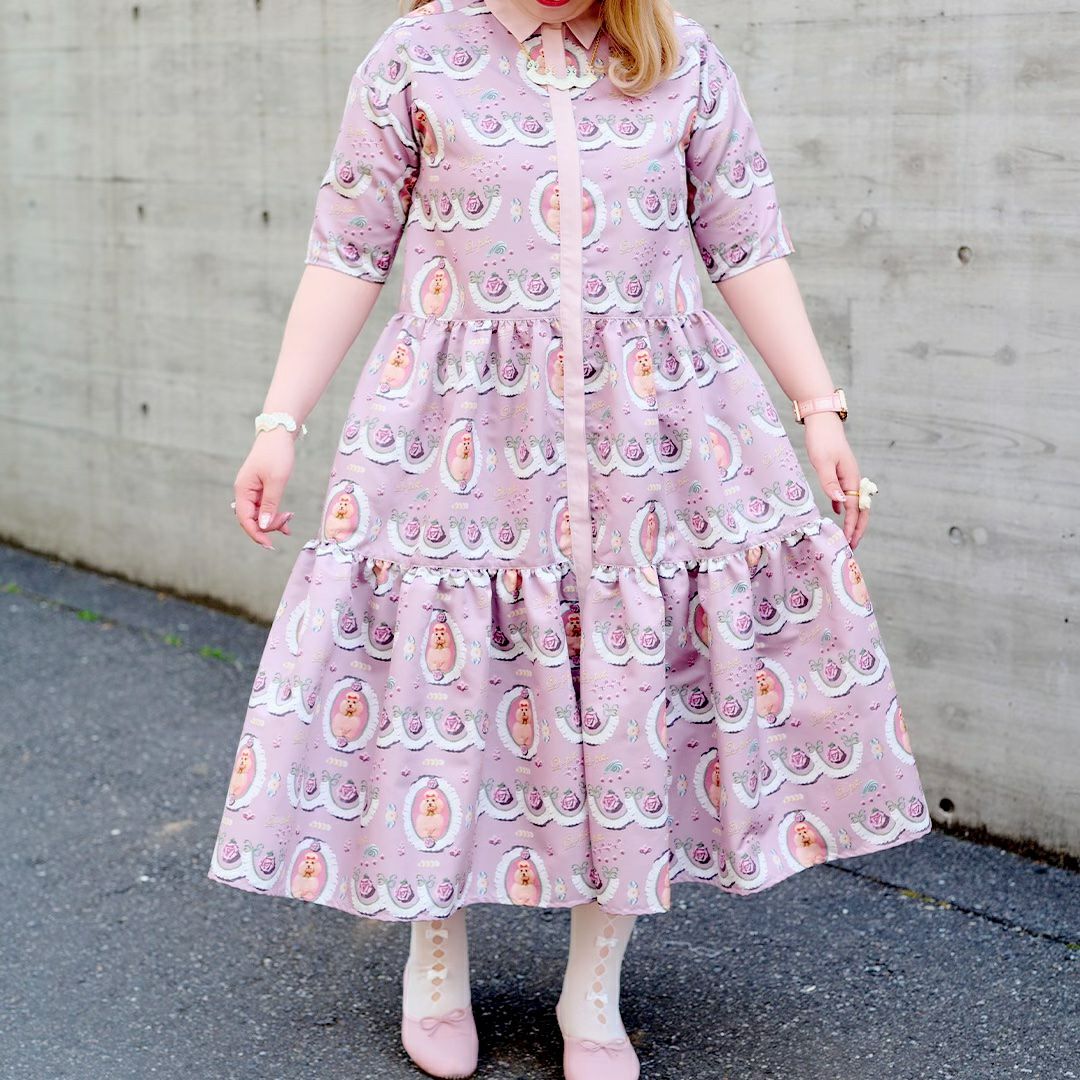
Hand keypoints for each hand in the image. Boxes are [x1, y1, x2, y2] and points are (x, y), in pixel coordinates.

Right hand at [233, 428, 296, 548]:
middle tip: (287, 527)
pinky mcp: (260, 488)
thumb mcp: (276, 481)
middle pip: (251, 519)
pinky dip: (274, 514)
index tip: (269, 545)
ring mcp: (252, 490)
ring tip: (289, 525)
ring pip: (259, 514)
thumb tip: (262, 525)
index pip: (244, 519)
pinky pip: (264, 506)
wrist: (279, 433)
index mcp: (243, 490)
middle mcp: (244, 492)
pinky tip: (286, 520)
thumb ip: (270, 504)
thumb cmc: (277, 454)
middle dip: (268, 527)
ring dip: (272, 521)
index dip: (256, 534)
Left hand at [802, 412, 868, 548]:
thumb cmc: (821, 439)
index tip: (848, 542)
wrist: (822, 420)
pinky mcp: (840, 472)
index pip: (854, 509)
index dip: (852, 527)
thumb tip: (840, 504)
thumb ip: (830, 483)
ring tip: (847, 535)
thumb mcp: (822, 462)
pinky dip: (844, 507)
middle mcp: (853, 478)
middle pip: (861, 509)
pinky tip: (837, 513)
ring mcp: (848, 475)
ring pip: (854, 503)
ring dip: (852, 520)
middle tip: (852, 545)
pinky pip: (846, 494)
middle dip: (858, 528)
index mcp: (851, 478)